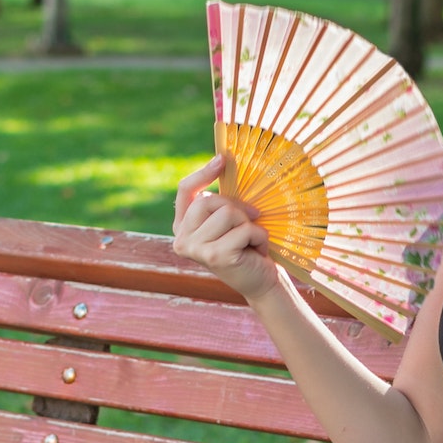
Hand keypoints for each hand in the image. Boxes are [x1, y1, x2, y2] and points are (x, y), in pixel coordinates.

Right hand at [172, 155, 280, 302]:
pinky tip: (257, 251)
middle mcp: (182, 239)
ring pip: (227, 212)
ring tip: (251, 240)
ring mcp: (196, 249)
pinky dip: (259, 236)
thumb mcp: (229, 221)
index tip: (222, 159)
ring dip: (249, 224)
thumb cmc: (247, 247)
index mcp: (182, 227)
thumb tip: (224, 161)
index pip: (185, 190)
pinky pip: (244, 229)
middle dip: (236, 207)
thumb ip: (220, 202)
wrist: (261, 282)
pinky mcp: (215, 256)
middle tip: (251, 221)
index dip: (202, 173)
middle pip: (208, 200)